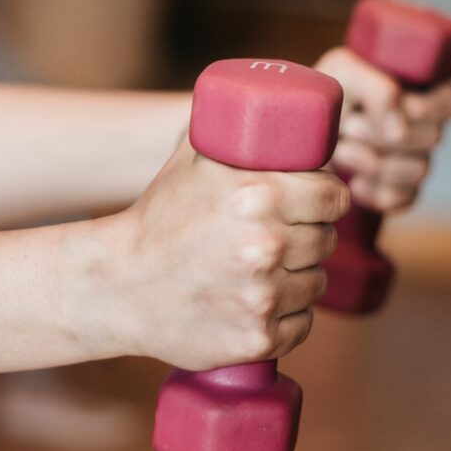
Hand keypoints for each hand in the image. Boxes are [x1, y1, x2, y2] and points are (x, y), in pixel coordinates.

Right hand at [111, 137, 348, 370]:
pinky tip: (256, 305)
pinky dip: (286, 317)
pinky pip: (301, 325)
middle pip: (327, 241)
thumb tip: (276, 111)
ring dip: (298, 278)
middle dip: (309, 237)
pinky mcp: (257, 339)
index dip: (326, 200)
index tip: (313, 205)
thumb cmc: (156, 219)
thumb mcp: (192, 160)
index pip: (334, 198)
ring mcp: (263, 298)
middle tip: (279, 238)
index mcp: (258, 196)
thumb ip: (236, 131)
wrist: (115, 286)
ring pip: (316, 284)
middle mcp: (266, 247)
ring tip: (262, 272)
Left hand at [316, 47, 450, 211]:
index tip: (386, 108)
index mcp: (420, 92)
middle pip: (431, 138)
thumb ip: (377, 89)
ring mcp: (412, 162)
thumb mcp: (343, 73)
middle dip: (382, 134)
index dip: (423, 109)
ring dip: (372, 161)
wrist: (296, 136)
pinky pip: (400, 200)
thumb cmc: (324, 96)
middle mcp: (423, 129)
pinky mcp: (397, 192)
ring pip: (418, 171)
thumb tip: (400, 129)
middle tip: (348, 127)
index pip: (450, 104)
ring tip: (341, 151)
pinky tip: (351, 182)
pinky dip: (372, 192)